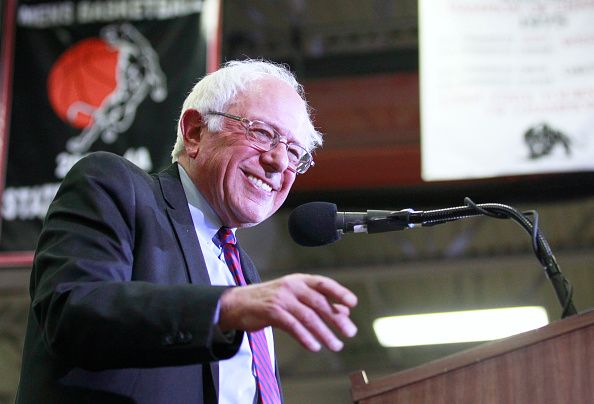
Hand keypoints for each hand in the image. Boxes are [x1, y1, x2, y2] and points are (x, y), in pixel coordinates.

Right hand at [218, 273, 357, 351]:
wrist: (238, 303)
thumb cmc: (270, 300)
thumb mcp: (294, 297)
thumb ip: (318, 302)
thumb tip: (344, 311)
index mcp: (299, 280)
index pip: (323, 284)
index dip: (339, 292)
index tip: (353, 303)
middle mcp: (291, 286)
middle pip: (319, 302)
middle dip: (336, 319)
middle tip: (350, 332)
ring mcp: (281, 298)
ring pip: (308, 316)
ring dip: (324, 332)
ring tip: (336, 345)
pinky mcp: (271, 311)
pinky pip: (292, 326)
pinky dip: (305, 337)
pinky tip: (315, 346)